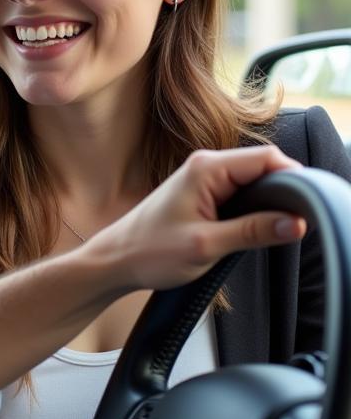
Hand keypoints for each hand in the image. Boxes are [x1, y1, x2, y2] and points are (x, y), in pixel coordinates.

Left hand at [88, 146, 306, 292]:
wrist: (116, 260)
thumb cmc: (149, 251)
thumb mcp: (207, 246)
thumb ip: (253, 232)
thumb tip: (295, 223)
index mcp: (206, 168)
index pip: (267, 158)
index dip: (291, 180)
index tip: (302, 210)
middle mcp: (206, 166)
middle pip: (264, 168)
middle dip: (280, 194)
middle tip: (284, 227)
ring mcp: (204, 180)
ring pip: (254, 183)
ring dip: (265, 205)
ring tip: (264, 233)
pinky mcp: (203, 195)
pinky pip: (240, 194)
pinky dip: (251, 211)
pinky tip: (248, 231)